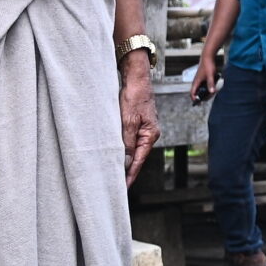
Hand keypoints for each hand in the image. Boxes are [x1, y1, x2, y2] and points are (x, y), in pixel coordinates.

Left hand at [120, 52, 158, 181]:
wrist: (136, 78)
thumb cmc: (134, 96)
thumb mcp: (128, 120)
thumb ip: (127, 142)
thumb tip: (126, 162)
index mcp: (150, 134)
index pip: (139, 160)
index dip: (131, 174)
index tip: (124, 187)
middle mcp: (149, 133)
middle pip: (137, 156)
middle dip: (128, 170)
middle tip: (117, 184)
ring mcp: (144, 128)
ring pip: (133, 148)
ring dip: (125, 159)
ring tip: (114, 172)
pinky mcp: (138, 123)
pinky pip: (131, 140)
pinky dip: (124, 148)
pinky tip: (117, 153)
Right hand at [191, 53, 220, 103]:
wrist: (208, 56)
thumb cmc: (208, 65)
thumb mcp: (210, 75)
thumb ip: (211, 83)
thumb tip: (212, 92)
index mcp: (196, 82)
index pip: (192, 93)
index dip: (194, 99)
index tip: (199, 103)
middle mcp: (196, 82)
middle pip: (197, 93)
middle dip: (203, 96)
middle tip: (209, 97)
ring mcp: (199, 80)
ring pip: (201, 89)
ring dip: (206, 91)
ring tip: (213, 91)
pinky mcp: (202, 78)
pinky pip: (204, 85)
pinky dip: (208, 87)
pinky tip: (213, 85)